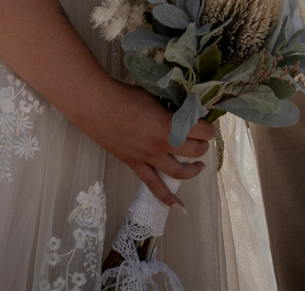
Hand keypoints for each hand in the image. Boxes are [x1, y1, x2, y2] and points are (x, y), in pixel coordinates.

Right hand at [77, 80, 215, 209]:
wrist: (96, 105)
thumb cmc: (124, 95)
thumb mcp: (155, 97)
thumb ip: (170, 109)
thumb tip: (184, 113)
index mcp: (169, 125)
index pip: (202, 130)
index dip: (208, 126)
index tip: (207, 122)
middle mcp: (162, 145)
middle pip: (195, 150)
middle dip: (203, 144)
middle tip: (202, 138)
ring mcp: (148, 158)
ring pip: (180, 172)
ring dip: (193, 169)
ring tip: (198, 165)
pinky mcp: (135, 165)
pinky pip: (154, 186)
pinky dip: (168, 199)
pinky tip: (180, 209)